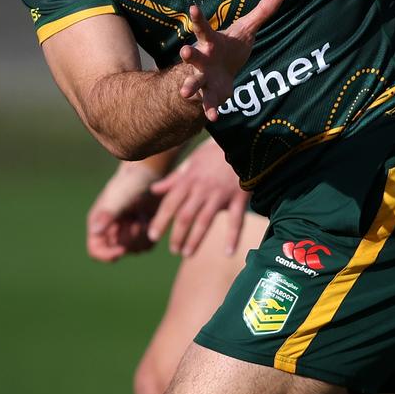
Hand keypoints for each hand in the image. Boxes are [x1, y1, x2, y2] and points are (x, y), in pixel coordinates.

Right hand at [86, 162, 160, 261]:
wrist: (150, 173)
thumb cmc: (132, 180)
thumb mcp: (121, 196)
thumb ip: (109, 213)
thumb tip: (95, 230)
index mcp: (99, 222)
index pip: (95, 250)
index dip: (107, 255)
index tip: (122, 250)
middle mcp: (110, 229)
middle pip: (118, 252)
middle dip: (130, 240)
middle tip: (137, 222)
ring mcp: (126, 230)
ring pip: (134, 250)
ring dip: (142, 237)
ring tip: (143, 217)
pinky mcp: (141, 230)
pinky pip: (147, 245)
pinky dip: (151, 235)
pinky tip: (150, 218)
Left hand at [146, 138, 247, 257]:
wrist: (242, 140)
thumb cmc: (215, 152)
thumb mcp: (191, 161)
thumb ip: (173, 179)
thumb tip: (154, 190)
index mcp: (189, 180)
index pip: (170, 204)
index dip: (160, 220)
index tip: (152, 236)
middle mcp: (202, 189)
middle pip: (185, 216)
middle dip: (177, 235)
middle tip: (174, 250)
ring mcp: (220, 194)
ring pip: (205, 220)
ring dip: (195, 239)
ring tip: (187, 253)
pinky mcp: (239, 197)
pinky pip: (236, 219)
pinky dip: (232, 237)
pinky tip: (228, 252)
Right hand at [179, 0, 284, 120]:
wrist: (221, 73)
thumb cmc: (231, 47)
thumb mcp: (247, 28)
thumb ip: (262, 11)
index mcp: (211, 41)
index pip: (203, 27)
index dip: (197, 18)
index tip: (192, 8)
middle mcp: (203, 59)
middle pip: (194, 56)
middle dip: (189, 54)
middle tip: (184, 51)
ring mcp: (204, 78)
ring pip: (194, 81)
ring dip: (189, 86)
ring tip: (185, 92)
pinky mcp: (210, 94)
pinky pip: (209, 103)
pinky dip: (210, 110)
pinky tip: (213, 119)